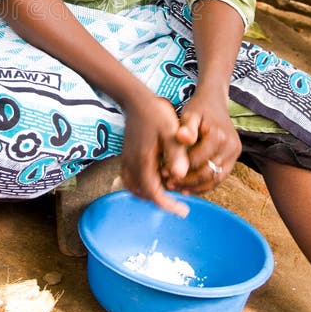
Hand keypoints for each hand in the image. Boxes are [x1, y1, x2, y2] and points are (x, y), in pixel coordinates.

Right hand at [120, 95, 190, 217]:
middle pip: (144, 194)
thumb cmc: (156, 114)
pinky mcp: (126, 156)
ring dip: (151, 194)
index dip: (168, 205)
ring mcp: (127, 161)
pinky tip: (156, 181)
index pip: (154, 194)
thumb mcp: (171, 132)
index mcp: (143, 162)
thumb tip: (179, 176)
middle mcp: (132, 165)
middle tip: (180, 204)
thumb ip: (175, 154)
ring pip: (136, 188)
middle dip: (161, 201)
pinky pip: (131, 179)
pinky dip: (142, 186)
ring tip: (169, 194)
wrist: (136, 100)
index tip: (184, 211)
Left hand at [162, 94, 240, 194]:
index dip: (179, 169)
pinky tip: (190, 188)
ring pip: (215, 179)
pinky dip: (205, 185)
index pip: (196, 161)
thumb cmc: (199, 108)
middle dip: (187, 182)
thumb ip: (187, 128)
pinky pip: (220, 177)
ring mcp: (235, 153)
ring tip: (178, 189)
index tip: (164, 174)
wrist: (215, 101)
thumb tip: (181, 137)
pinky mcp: (235, 158)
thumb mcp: (190, 114)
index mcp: (218, 136)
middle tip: (169, 185)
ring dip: (196, 187)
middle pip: (207, 173)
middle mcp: (230, 146)